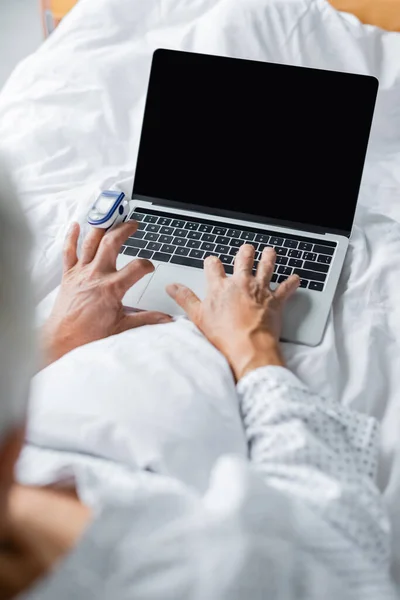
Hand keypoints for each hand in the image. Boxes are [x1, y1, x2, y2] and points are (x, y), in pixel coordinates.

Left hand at [41, 221, 170, 367]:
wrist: (63, 339)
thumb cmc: (89, 334)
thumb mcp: (122, 327)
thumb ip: (147, 319)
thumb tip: (167, 319)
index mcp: (112, 288)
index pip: (137, 267)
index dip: (147, 265)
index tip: (149, 267)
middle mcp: (97, 275)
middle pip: (112, 243)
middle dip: (124, 229)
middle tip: (133, 224)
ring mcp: (81, 273)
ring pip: (91, 242)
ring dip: (101, 227)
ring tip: (110, 217)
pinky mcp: (68, 275)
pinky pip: (68, 251)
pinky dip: (71, 237)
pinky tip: (75, 225)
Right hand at [167, 244, 299, 379]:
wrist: (248, 348)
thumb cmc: (224, 335)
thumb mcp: (198, 317)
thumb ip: (185, 299)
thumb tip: (172, 287)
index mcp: (220, 287)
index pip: (213, 266)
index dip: (212, 263)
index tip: (212, 262)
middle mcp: (241, 284)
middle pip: (243, 260)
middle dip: (244, 253)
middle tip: (246, 250)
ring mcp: (259, 290)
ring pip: (266, 267)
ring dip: (268, 258)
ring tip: (270, 252)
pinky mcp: (275, 301)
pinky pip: (286, 288)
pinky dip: (292, 282)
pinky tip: (296, 278)